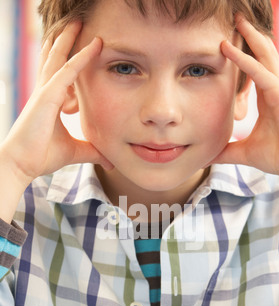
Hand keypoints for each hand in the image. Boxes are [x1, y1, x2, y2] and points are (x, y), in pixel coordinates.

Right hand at [1, 22, 113, 188]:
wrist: (22, 164)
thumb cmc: (42, 156)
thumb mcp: (75, 151)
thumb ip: (92, 151)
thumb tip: (110, 161)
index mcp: (51, 101)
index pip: (63, 75)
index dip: (74, 61)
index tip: (86, 50)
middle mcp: (46, 91)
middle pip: (56, 59)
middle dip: (66, 41)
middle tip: (78, 24)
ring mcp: (45, 91)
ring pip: (58, 58)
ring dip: (69, 39)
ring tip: (78, 22)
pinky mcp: (47, 97)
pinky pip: (67, 72)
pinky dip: (80, 58)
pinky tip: (93, 46)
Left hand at [211, 15, 278, 188]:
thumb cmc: (277, 157)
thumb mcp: (243, 152)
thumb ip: (226, 150)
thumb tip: (207, 156)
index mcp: (267, 97)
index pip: (254, 68)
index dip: (242, 53)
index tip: (226, 42)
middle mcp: (274, 89)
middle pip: (262, 54)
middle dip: (249, 35)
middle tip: (235, 19)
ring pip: (264, 56)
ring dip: (249, 37)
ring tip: (236, 21)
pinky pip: (261, 74)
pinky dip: (245, 61)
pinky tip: (229, 50)